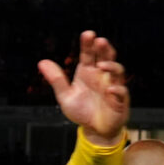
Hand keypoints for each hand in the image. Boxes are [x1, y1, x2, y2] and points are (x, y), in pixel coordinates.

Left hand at [38, 30, 130, 144]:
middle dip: (104, 48)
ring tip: (102, 64)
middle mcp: (101, 76)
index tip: (88, 34)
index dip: (88, 44)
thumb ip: (56, 79)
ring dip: (112, 66)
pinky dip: (117, 89)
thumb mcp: (65, 95)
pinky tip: (110, 89)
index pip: (89, 54)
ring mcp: (112, 86)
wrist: (94, 129)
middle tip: (100, 40)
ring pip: (117, 71)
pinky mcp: (119, 100)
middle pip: (106, 57)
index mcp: (88, 72)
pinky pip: (121, 92)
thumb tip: (42, 62)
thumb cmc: (81, 110)